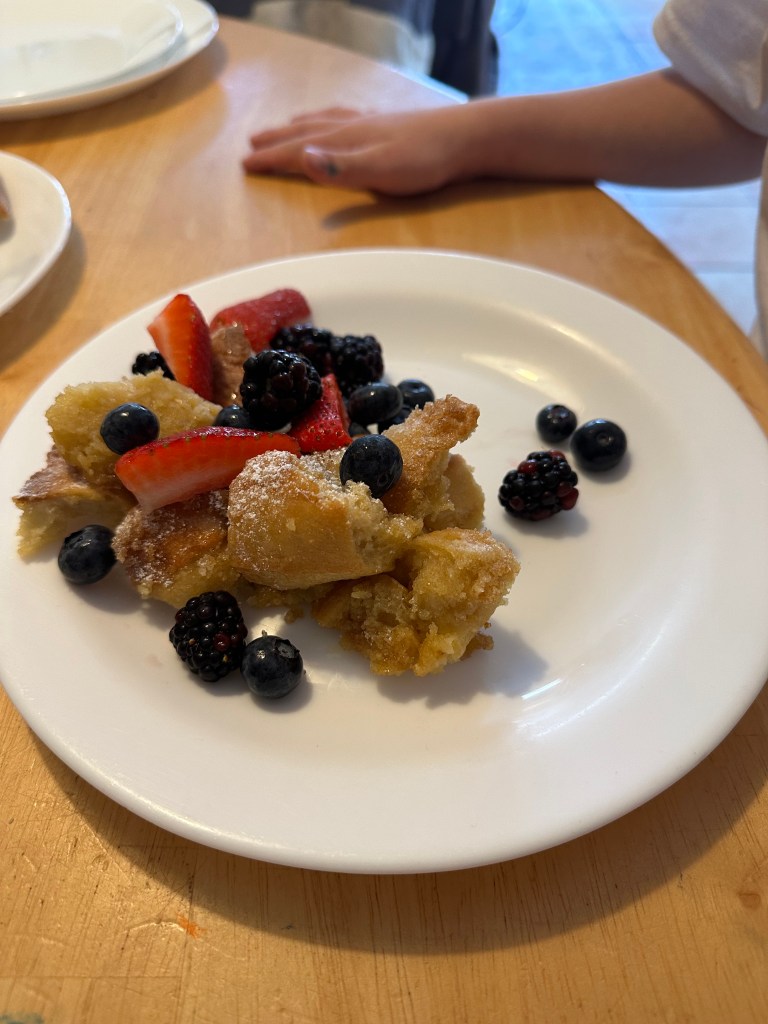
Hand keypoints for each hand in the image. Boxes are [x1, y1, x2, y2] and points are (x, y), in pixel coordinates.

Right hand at [243, 105, 470, 195]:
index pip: (299, 152)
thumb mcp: (381, 171)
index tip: (246, 165)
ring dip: (299, 127)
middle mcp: (353, 127)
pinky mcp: (388, 123)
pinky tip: (336, 120)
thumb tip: (300, 159)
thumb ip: (340, 168)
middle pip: (305, 133)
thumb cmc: (425, 161)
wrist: (465, 137)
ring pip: (324, 121)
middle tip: (251, 146)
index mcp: (346, 141)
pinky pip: (346, 116)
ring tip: (284, 127)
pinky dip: (329, 118)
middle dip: (277, 141)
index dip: (272, 160)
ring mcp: (370, 122)